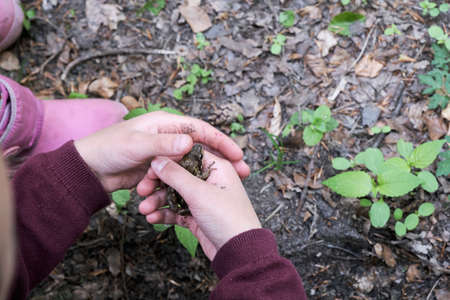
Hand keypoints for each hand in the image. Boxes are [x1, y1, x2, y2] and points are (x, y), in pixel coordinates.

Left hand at [74, 111, 249, 191]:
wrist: (88, 169)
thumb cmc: (108, 148)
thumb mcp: (136, 144)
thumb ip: (162, 144)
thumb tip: (190, 142)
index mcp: (166, 123)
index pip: (201, 130)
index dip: (222, 141)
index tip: (239, 155)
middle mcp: (168, 137)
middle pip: (202, 149)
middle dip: (220, 163)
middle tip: (241, 176)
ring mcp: (165, 155)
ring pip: (190, 167)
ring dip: (200, 179)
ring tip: (220, 191)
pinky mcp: (159, 171)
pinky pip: (176, 179)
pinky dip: (182, 187)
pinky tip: (193, 197)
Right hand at [138, 151, 260, 259]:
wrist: (239, 252)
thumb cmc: (227, 218)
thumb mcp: (199, 193)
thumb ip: (176, 175)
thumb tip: (158, 160)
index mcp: (217, 168)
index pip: (187, 155)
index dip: (167, 160)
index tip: (149, 168)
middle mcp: (210, 181)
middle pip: (178, 176)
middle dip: (158, 184)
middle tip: (141, 190)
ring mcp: (204, 199)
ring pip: (175, 194)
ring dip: (158, 201)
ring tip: (143, 209)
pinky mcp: (198, 216)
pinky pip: (177, 211)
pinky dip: (165, 214)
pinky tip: (152, 218)